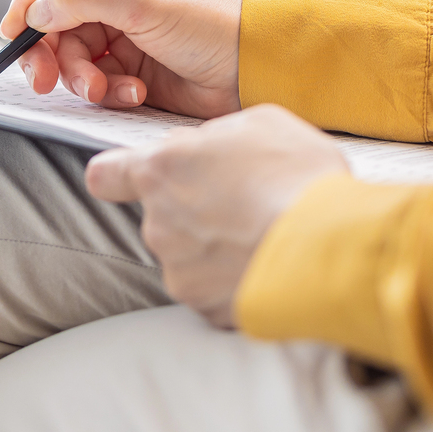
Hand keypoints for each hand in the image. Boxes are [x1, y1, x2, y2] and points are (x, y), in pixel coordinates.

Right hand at [0, 0, 244, 118]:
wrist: (256, 69)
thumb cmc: (214, 20)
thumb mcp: (142, 0)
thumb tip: (33, 9)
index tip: (18, 29)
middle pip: (47, 13)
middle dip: (46, 49)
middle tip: (43, 79)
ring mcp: (116, 25)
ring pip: (65, 52)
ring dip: (78, 76)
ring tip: (102, 89)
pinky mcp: (124, 63)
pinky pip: (90, 77)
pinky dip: (104, 90)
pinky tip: (131, 92)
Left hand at [87, 106, 347, 326]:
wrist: (326, 248)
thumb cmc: (296, 177)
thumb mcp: (260, 124)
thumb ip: (216, 135)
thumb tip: (205, 148)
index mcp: (163, 169)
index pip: (106, 176)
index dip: (116, 178)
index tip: (130, 181)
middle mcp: (159, 222)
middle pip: (163, 215)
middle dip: (194, 211)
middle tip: (243, 205)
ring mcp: (178, 269)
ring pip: (188, 254)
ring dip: (214, 247)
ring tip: (262, 237)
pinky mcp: (203, 307)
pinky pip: (212, 288)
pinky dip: (232, 280)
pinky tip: (266, 265)